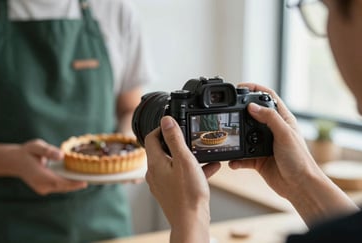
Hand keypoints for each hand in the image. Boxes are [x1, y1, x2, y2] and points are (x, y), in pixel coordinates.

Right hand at [13, 139, 86, 194]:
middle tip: (93, 178)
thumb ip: (48, 150)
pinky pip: (60, 187)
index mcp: (39, 176)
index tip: (85, 182)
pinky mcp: (45, 189)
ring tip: (88, 177)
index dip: (72, 183)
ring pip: (63, 188)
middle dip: (77, 183)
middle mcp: (41, 185)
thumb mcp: (36, 146)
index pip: (59, 182)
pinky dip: (69, 183)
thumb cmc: (28, 152)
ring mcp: (43, 189)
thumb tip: (60, 156)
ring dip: (74, 183)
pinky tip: (78, 177)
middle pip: (63, 187)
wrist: (16, 161)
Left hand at [145, 116, 219, 242]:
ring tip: (203, 154)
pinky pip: (180, 176)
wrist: (191, 223)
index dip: (162, 128)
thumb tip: (166, 120)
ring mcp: (162, 184)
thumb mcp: (184, 160)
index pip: (151, 138)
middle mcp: (154, 173)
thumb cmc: (188, 194)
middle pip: (162, 150)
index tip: (174, 125)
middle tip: (190, 138)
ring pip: (173, 163)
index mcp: (155, 163)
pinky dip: (192, 170)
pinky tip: (210, 169)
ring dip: (188, 157)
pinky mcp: (170, 192)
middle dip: (178, 142)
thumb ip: (175, 139)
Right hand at [229, 83, 317, 198]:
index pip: (268, 97)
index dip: (255, 89)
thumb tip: (252, 106)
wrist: (299, 186)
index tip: (240, 87)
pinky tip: (233, 161)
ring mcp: (264, 145)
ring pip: (244, 136)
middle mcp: (272, 130)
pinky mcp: (257, 160)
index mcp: (282, 120)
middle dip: (240, 113)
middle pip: (253, 115)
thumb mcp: (285, 134)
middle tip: (228, 112)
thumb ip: (269, 118)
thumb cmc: (299, 160)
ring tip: (230, 139)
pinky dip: (236, 159)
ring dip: (236, 139)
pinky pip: (242, 157)